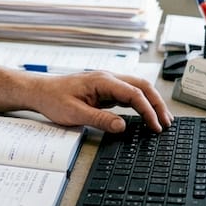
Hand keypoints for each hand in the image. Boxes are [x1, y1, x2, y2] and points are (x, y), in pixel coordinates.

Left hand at [33, 71, 172, 132]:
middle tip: (167, 123)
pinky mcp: (104, 91)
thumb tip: (122, 127)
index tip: (156, 126)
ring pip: (137, 89)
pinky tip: (146, 115)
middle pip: (141, 87)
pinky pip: (128, 95)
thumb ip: (99, 120)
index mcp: (102, 81)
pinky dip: (140, 105)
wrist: (38, 91)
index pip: (134, 93)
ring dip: (151, 103)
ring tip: (162, 120)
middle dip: (157, 104)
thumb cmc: (52, 99)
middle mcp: (108, 79)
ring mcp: (107, 84)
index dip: (148, 110)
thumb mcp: (74, 113)